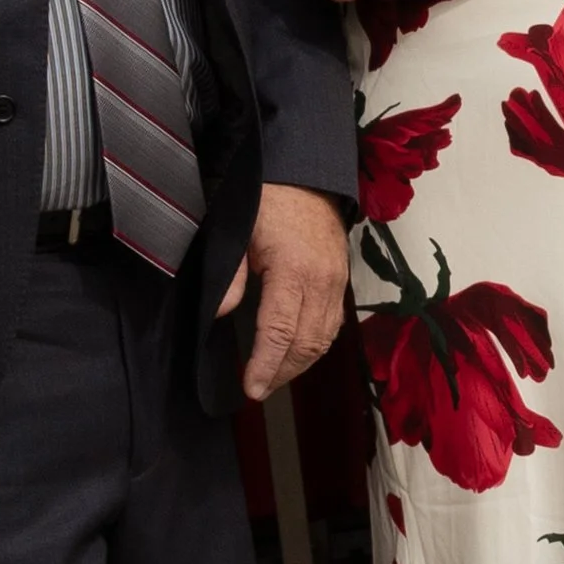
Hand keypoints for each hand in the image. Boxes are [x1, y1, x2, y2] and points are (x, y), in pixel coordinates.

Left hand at [219, 184, 349, 400]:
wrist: (308, 174)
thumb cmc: (269, 200)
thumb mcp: (239, 230)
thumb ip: (231, 275)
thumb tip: (221, 315)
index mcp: (294, 270)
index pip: (280, 332)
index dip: (265, 365)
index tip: (251, 388)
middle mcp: (322, 281)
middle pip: (306, 343)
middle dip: (282, 372)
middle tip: (257, 389)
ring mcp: (336, 281)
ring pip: (324, 339)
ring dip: (300, 364)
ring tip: (274, 377)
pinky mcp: (342, 279)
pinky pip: (334, 324)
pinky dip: (316, 345)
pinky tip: (297, 353)